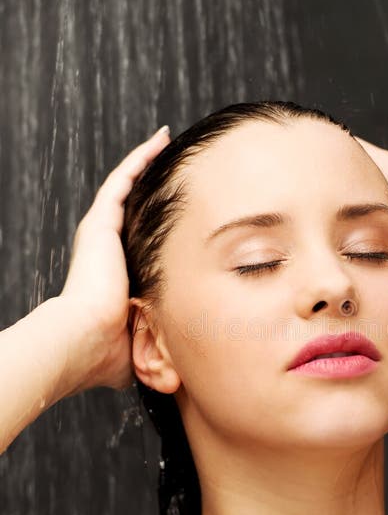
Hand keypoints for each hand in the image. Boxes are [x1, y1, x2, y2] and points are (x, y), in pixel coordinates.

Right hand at [58, 126, 170, 390]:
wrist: (85, 341)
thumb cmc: (107, 351)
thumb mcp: (140, 344)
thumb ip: (155, 346)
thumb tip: (174, 373)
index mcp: (114, 276)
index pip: (137, 242)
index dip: (154, 225)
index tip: (175, 215)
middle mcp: (105, 250)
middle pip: (132, 209)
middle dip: (152, 188)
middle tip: (176, 169)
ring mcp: (101, 234)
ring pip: (127, 187)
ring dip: (146, 164)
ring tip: (167, 142)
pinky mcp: (100, 223)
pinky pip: (123, 180)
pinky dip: (140, 159)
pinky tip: (160, 140)